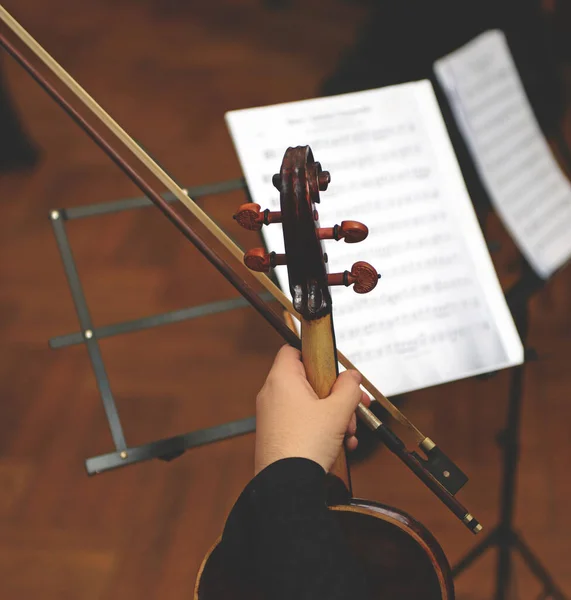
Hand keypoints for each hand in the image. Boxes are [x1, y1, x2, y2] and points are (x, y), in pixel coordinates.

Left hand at [254, 345, 370, 474]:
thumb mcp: (337, 411)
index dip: (315, 354)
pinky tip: (342, 445)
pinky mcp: (277, 435)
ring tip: (349, 432)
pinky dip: (322, 429)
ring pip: (309, 405)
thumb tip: (352, 376)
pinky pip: (302, 423)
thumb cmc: (306, 445)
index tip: (335, 367)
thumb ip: (349, 388)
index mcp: (282, 379)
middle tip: (354, 405)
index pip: (293, 350)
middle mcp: (273, 394)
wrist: (287, 487)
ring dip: (334, 415)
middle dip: (336, 394)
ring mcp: (273, 416)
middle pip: (308, 380)